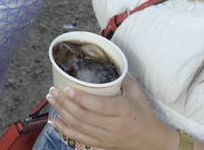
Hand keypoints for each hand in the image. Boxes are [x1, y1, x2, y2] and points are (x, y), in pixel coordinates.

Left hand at [46, 79, 175, 149]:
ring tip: (51, 100)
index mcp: (122, 111)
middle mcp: (112, 126)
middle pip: (83, 116)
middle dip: (65, 102)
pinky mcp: (101, 144)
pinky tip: (54, 121)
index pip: (97, 106)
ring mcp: (105, 137)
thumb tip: (108, 61)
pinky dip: (65, 130)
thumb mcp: (137, 93)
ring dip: (62, 113)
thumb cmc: (144, 114)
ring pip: (79, 126)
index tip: (67, 88)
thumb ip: (122, 77)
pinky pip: (79, 138)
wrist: (151, 140)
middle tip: (53, 90)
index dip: (80, 98)